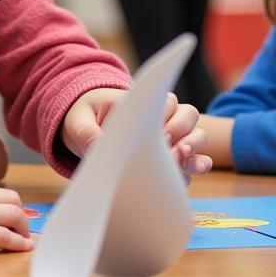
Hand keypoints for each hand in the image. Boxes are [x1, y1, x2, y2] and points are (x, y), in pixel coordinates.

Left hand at [63, 89, 210, 180]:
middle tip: (171, 149)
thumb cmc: (84, 118)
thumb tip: (98, 148)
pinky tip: (188, 174)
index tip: (160, 134)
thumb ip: (87, 133)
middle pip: (189, 116)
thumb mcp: (79, 122)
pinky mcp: (170, 159)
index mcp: (141, 103)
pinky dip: (196, 166)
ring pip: (197, 136)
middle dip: (184, 132)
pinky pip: (193, 160)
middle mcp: (161, 116)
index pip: (167, 101)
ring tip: (182, 161)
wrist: (84, 128)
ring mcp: (170, 137)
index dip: (168, 116)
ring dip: (194, 149)